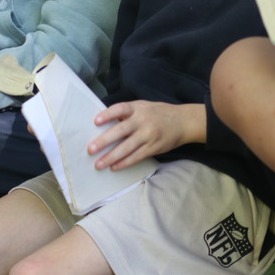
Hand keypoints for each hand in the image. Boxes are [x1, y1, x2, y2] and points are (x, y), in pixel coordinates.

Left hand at [88, 100, 205, 170]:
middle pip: (121, 130)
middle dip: (104, 141)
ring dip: (111, 157)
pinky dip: (124, 163)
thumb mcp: (143, 107)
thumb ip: (127, 113)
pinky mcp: (153, 147)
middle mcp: (142, 120)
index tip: (96, 121)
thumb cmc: (158, 113)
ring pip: (127, 147)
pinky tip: (114, 167)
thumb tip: (105, 124)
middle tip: (91, 150)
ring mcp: (148, 135)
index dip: (108, 114)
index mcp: (138, 108)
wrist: (183, 121)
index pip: (120, 109)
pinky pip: (136, 157)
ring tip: (99, 164)